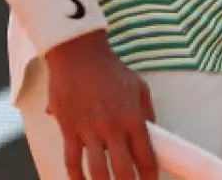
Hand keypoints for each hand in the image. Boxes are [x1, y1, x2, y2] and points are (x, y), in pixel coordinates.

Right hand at [40, 31, 157, 179]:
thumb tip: (153, 135)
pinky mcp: (69, 129)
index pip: (146, 157)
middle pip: (123, 171)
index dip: (150, 177)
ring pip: (97, 171)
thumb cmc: (110, 68)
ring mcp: (89, 130)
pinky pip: (72, 160)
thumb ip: (147, 113)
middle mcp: (112, 128)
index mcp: (133, 118)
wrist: (79, 54)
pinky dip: (76, 177)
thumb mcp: (139, 87)